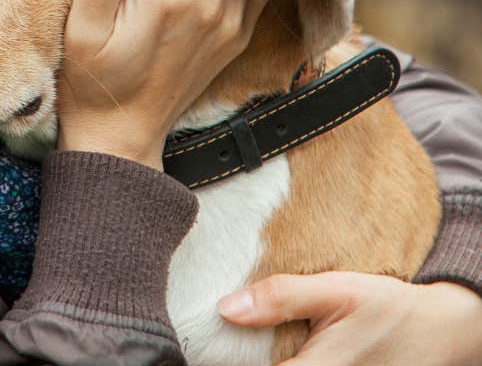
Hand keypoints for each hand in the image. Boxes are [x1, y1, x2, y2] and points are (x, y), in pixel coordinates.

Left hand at [218, 272, 481, 365]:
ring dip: (265, 357)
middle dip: (246, 355)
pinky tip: (283, 347)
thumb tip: (226, 308)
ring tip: (251, 339)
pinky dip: (287, 359)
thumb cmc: (387, 307)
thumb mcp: (335, 290)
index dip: (228, 358)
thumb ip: (281, 297)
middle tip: (228, 335)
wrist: (439, 331)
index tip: (209, 344)